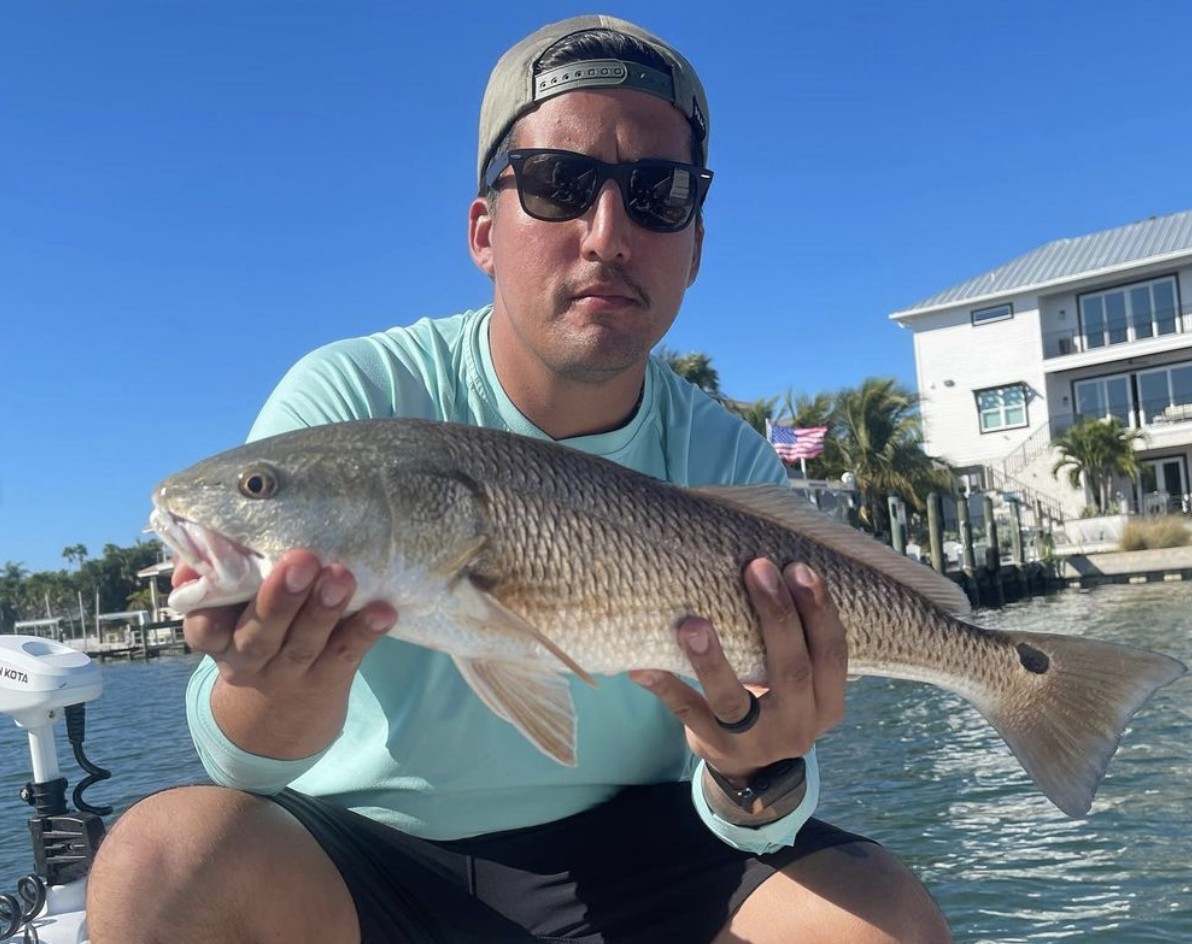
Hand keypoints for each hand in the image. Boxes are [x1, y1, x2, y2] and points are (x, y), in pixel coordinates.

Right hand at [178, 549, 396, 758]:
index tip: (226, 571)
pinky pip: (346, 655)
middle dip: (279, 598)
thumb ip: (222, 576)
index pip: (204, 627)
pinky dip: (365, 632)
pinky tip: (383, 611)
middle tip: (301, 561)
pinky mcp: (328, 679)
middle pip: (258, 635)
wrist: (282, 719)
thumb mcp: (230, 616)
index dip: (209, 604)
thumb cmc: (257, 635)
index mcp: (217, 640)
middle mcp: (248, 660)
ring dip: (323, 610)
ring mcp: (289, 673)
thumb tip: (212, 535)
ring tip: (341, 577)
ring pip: (303, 645)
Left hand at [629, 560, 847, 783]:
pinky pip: (686, 712)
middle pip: (792, 671)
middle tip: (758, 568)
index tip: (799, 568)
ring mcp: (753, 741)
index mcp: (826, 702)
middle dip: (776, 617)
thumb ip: (796, 640)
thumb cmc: (775, 699)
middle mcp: (797, 725)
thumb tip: (768, 564)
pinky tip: (641, 665)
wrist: (751, 770)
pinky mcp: (713, 746)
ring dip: (712, 661)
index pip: (832, 654)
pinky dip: (664, 687)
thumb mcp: (801, 681)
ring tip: (693, 624)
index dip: (818, 612)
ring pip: (733, 700)